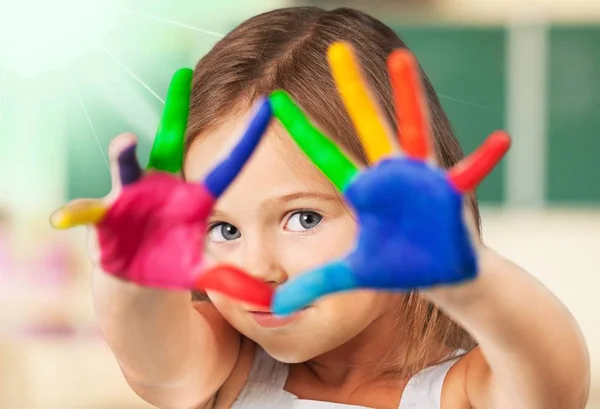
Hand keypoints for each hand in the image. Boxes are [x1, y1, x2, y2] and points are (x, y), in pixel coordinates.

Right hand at [51, 69, 273, 306]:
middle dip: (174, 112)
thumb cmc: (173, 265)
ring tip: (125, 143)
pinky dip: (80, 214)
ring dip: (125, 160)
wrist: (136, 280)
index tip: (268, 106)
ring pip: (127, 173)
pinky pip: (90, 215)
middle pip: (168, 147)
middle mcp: (161, 189)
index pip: (225, 168)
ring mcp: (130, 200)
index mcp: (191, 199)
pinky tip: (66, 216)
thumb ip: (232, 282)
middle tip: (182, 76)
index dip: (245, 141)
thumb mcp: (204, 272)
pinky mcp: (104, 220)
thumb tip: (269, 302)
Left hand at [269, 43, 510, 313]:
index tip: (275, 101)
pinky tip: (501, 140)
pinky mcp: (448, 192)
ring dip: (408, 98)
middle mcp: (389, 174)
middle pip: (366, 126)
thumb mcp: (352, 275)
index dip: (302, 130)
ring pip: (412, 130)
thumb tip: (273, 308)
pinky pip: (468, 173)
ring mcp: (420, 178)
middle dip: (353, 90)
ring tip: (401, 61)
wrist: (440, 274)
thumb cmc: (398, 267)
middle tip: (336, 49)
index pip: (324, 155)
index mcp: (364, 190)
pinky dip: (484, 159)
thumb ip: (314, 285)